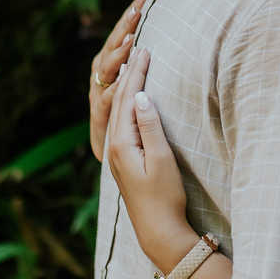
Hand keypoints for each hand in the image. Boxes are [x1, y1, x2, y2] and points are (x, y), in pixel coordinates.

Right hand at [90, 0, 147, 160]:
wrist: (110, 147)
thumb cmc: (130, 108)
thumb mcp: (139, 80)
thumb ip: (148, 60)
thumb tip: (171, 33)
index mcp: (112, 59)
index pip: (125, 30)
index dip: (134, 12)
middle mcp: (102, 70)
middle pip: (115, 41)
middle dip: (126, 24)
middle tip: (139, 6)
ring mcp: (98, 89)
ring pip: (108, 67)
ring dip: (119, 53)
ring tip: (132, 40)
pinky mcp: (98, 112)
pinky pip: (106, 98)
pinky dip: (112, 89)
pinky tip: (121, 82)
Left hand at [106, 48, 192, 270]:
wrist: (158, 230)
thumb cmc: (164, 197)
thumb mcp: (162, 159)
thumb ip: (150, 126)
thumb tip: (142, 95)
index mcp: (121, 143)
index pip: (129, 98)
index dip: (138, 73)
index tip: (146, 49)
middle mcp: (114, 146)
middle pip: (120, 102)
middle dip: (130, 74)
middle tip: (140, 48)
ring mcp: (117, 154)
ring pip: (119, 112)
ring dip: (127, 87)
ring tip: (133, 66)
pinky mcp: (124, 160)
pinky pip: (122, 123)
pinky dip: (127, 104)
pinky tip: (132, 100)